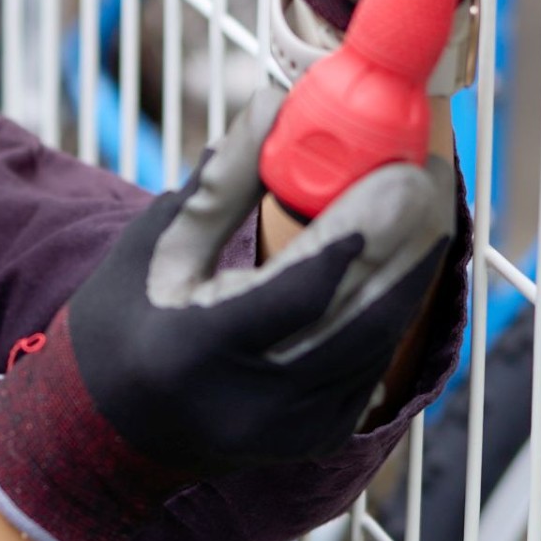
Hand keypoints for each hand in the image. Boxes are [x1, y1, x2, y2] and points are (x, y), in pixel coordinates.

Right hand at [0, 93, 455, 540]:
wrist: (108, 435)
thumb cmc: (124, 324)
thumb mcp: (157, 247)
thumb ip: (223, 182)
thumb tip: (277, 101)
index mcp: (201, 350)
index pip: (301, 290)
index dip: (360, 231)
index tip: (398, 174)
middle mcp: (256, 402)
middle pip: (360, 314)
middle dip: (408, 239)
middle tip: (431, 174)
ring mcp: (293, 430)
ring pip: (378, 338)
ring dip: (411, 267)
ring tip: (428, 202)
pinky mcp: (318, 438)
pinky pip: (371, 360)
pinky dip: (390, 303)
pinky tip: (406, 253)